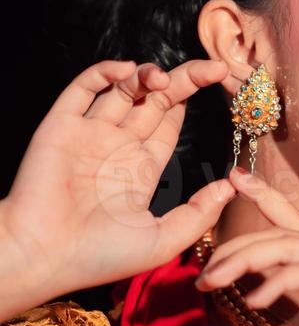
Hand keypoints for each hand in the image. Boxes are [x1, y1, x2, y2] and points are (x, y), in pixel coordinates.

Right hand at [0, 59, 236, 305]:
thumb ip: (198, 213)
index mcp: (140, 168)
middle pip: (154, 99)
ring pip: (122, 89)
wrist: (41, 257)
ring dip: (145, 74)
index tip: (219, 82)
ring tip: (161, 77)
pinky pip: (82, 89)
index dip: (191, 100)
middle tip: (212, 68)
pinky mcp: (61, 126)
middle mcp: (116, 146)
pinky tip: (125, 70)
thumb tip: (231, 187)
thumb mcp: (162, 241)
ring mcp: (89, 133)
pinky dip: (104, 72)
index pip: (170, 121)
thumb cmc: (98, 257)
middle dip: (183, 80)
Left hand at [194, 167, 298, 325]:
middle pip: (280, 236)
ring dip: (246, 259)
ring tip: (213, 281)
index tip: (236, 180)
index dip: (266, 203)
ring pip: (289, 246)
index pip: (292, 232)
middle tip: (202, 266)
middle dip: (237, 244)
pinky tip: (256, 300)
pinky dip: (279, 281)